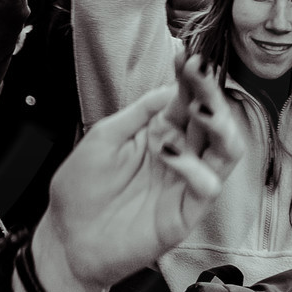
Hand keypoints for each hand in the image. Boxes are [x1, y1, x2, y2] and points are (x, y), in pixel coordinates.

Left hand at [35, 55, 244, 291]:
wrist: (66, 239)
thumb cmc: (81, 192)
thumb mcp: (103, 138)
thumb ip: (137, 114)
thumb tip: (169, 88)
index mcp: (159, 135)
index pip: (184, 100)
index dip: (187, 77)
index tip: (185, 52)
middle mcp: (179, 156)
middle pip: (210, 120)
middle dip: (209, 92)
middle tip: (199, 70)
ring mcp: (184, 184)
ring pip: (225, 151)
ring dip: (219, 125)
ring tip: (201, 107)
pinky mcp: (184, 213)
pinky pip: (207, 186)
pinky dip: (194, 167)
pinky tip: (170, 153)